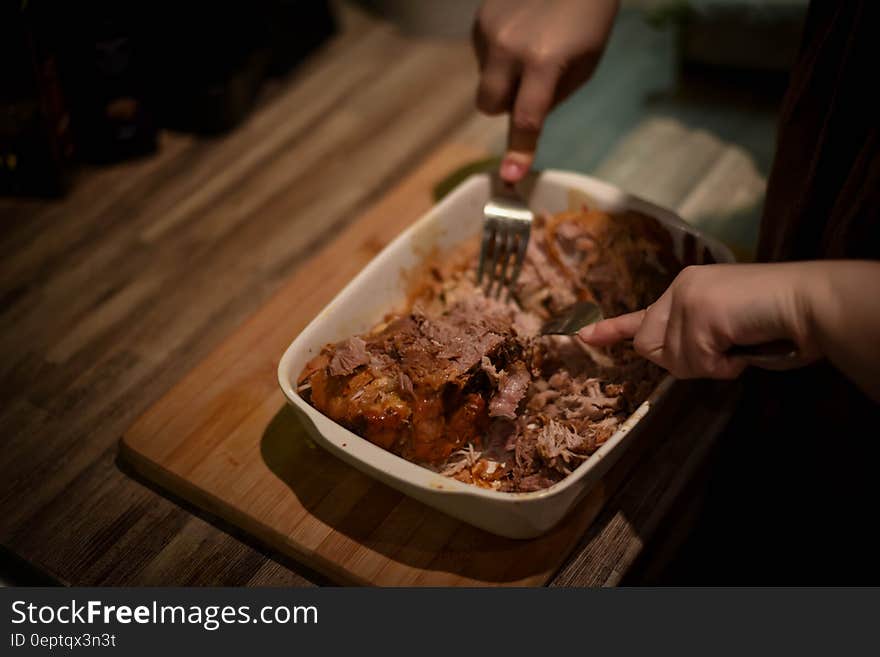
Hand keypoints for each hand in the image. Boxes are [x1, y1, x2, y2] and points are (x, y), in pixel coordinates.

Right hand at [473, 0, 618, 181]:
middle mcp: (509, 48)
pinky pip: (482, 55)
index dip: (519, 150)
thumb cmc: (589, 18)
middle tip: (528, 86)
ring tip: (530, 45)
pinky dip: (498, 53)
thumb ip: (552, 96)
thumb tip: (524, 120)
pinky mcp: (480, 18)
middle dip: (504, 106)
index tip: (510, 176)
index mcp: (544, 62)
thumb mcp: (585, 64)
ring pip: (485, 79)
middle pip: (489, 105)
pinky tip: (519, 31)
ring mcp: (489, 31)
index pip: (526, 118)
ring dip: (503, 75)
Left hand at [578, 263, 822, 378]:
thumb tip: (666, 357)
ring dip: (709, 366)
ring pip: (674, 361)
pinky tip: (742, 347)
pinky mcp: (697, 314)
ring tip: (739, 344)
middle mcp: (680, 289)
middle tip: (721, 351)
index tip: (582, 335)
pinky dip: (723, 367)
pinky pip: (696, 363)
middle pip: (651, 348)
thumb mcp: (724, 326)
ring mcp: (687, 299)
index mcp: (686, 288)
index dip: (611, 330)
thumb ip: (694, 337)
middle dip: (684, 362)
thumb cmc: (776, 319)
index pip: (640, 315)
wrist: (808, 302)